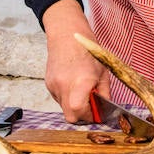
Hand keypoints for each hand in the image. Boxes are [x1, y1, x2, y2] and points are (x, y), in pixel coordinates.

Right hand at [42, 0, 108, 122]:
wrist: (67, 36)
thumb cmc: (88, 51)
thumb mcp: (103, 72)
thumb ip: (104, 93)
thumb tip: (105, 110)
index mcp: (81, 81)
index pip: (79, 111)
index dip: (89, 117)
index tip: (96, 114)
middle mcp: (65, 85)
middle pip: (70, 116)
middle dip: (81, 116)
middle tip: (90, 107)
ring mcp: (54, 85)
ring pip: (64, 108)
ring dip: (73, 105)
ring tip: (81, 90)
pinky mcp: (48, 84)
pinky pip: (59, 98)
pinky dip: (67, 97)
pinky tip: (72, 84)